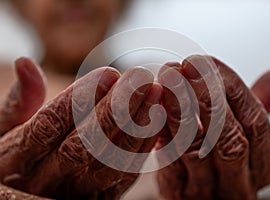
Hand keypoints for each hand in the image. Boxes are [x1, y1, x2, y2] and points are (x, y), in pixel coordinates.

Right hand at [0, 59, 163, 198]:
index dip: (80, 99)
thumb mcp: (4, 129)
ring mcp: (78, 193)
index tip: (108, 73)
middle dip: (117, 110)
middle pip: (85, 145)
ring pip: (110, 162)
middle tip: (141, 78)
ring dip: (137, 127)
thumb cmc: (14, 157)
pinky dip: (143, 148)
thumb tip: (25, 63)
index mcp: (18, 157)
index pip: (49, 125)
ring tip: (155, 94)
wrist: (26, 196)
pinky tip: (157, 120)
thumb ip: (19, 100)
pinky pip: (125, 176)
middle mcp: (49, 179)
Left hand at [156, 55, 269, 199]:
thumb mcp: (246, 129)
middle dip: (206, 97)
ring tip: (167, 82)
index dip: (228, 86)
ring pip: (195, 151)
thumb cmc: (223, 151)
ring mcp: (207, 190)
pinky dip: (161, 132)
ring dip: (180, 111)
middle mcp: (239, 181)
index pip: (255, 120)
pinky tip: (154, 108)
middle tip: (183, 68)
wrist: (196, 188)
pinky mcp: (177, 194)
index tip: (203, 62)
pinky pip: (168, 163)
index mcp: (264, 163)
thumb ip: (265, 99)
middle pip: (229, 139)